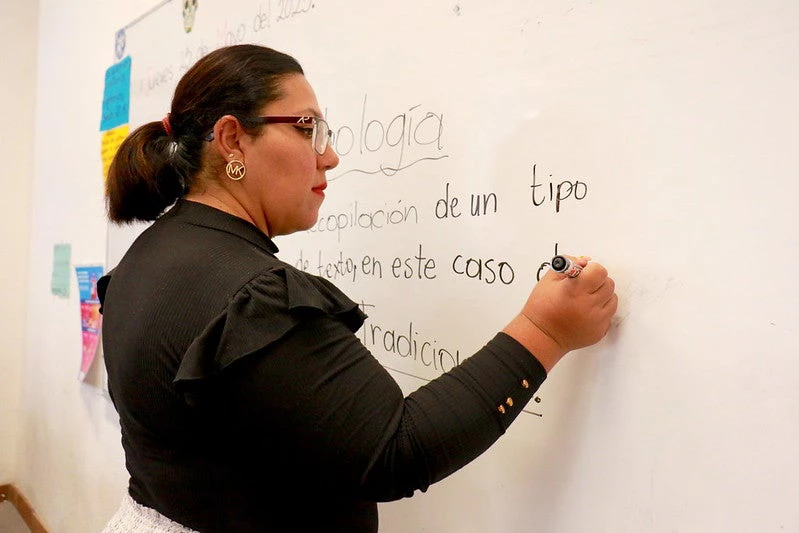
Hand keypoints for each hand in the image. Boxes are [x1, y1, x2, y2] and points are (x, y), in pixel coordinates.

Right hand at [503, 257, 617, 371]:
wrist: (541, 336)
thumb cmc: (541, 309)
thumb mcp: (548, 280)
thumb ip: (568, 264)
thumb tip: (586, 261)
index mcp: (574, 290)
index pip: (599, 271)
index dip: (592, 269)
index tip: (584, 273)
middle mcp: (587, 306)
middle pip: (608, 283)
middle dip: (597, 282)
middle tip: (584, 287)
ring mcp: (596, 321)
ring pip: (612, 298)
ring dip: (602, 296)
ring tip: (585, 300)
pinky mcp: (600, 331)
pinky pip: (609, 315)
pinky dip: (600, 311)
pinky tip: (586, 313)